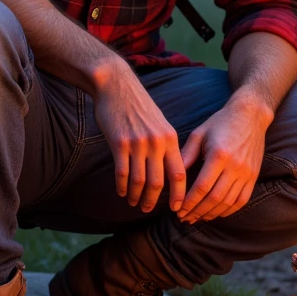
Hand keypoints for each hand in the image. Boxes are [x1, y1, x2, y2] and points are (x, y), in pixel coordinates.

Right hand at [91, 61, 185, 213]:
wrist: (117, 86)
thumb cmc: (139, 106)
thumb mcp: (160, 123)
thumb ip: (166, 145)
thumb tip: (171, 171)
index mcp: (170, 139)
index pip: (179, 173)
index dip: (179, 194)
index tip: (178, 208)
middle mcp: (156, 143)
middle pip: (159, 182)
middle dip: (154, 200)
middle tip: (148, 209)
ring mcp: (138, 143)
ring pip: (139, 180)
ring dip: (136, 196)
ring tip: (134, 203)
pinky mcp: (119, 143)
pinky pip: (122, 172)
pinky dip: (122, 186)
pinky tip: (121, 192)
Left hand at [178, 91, 270, 223]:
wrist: (250, 115)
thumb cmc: (220, 122)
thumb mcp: (199, 134)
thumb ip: (186, 155)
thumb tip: (172, 176)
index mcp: (219, 155)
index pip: (202, 187)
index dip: (189, 202)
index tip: (178, 210)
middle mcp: (235, 166)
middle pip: (214, 198)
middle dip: (197, 211)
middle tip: (184, 218)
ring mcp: (246, 173)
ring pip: (228, 202)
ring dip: (210, 214)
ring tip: (197, 217)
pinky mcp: (253, 176)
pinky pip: (242, 200)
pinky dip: (228, 211)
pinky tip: (216, 213)